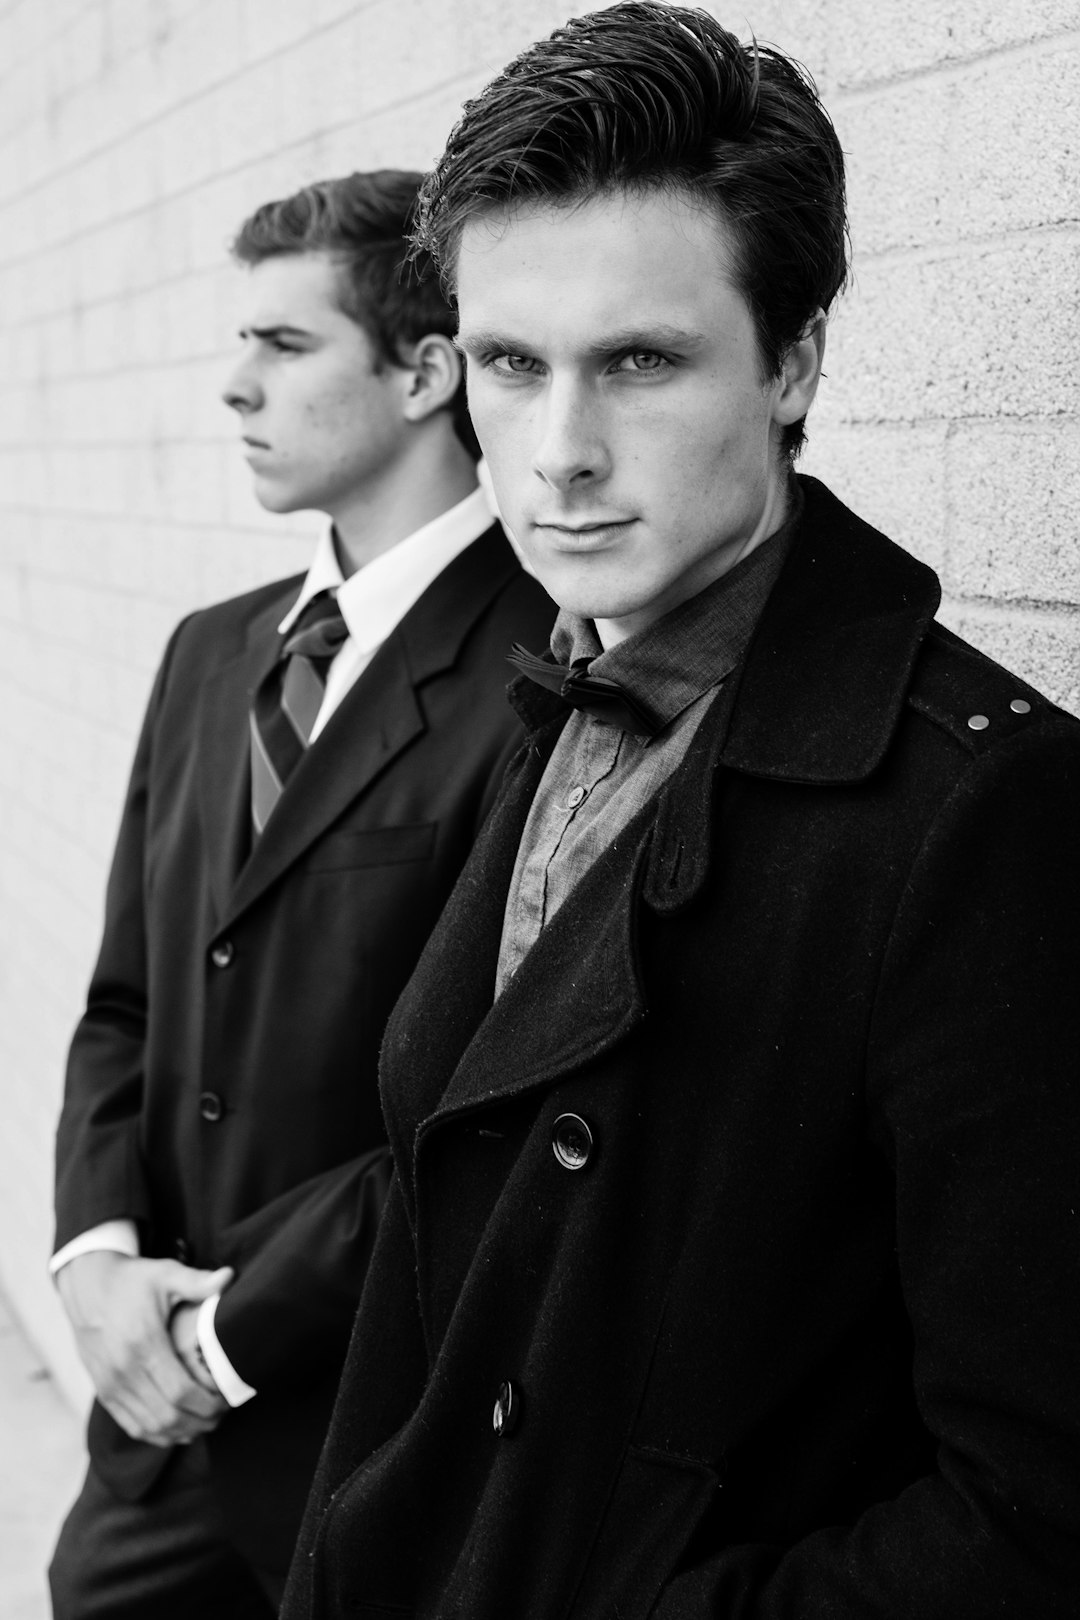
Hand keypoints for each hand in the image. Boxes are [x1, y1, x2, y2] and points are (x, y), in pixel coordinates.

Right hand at [56, 1251, 232, 1446]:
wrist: (86, 1287)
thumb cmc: (131, 1281)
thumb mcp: (164, 1274)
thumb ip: (197, 1281)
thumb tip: (229, 1277)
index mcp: (143, 1344)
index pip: (180, 1391)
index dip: (208, 1403)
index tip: (228, 1399)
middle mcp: (123, 1370)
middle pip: (168, 1415)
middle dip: (200, 1421)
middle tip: (223, 1414)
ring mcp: (110, 1385)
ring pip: (150, 1426)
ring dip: (181, 1432)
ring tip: (206, 1423)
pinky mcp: (103, 1391)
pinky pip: (131, 1425)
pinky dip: (157, 1434)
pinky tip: (178, 1429)